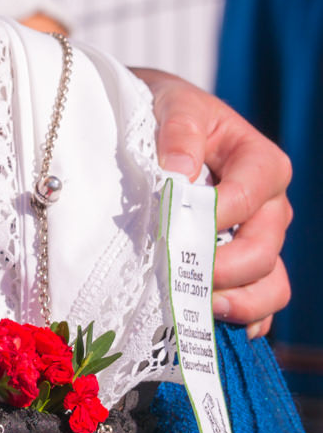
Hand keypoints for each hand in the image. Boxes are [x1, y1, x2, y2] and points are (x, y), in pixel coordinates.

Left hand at [135, 67, 292, 335]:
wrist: (161, 121)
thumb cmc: (170, 112)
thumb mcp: (174, 107)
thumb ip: (179, 134)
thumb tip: (178, 175)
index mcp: (261, 163)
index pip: (249, 198)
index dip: (217, 217)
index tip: (176, 229)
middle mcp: (269, 205)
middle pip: (264, 249)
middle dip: (226, 269)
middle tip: (182, 277)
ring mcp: (259, 237)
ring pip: (271, 282)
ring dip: (240, 302)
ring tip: (202, 307)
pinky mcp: (243, 262)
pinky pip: (259, 299)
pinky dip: (245, 318)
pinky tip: (215, 325)